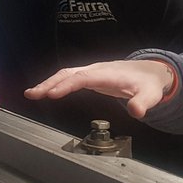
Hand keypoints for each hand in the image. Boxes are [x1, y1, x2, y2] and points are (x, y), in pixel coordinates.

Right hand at [25, 59, 174, 118]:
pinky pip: (68, 78)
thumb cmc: (149, 84)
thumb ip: (143, 102)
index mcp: (107, 74)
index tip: (51, 94)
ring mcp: (91, 72)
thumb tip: (136, 112)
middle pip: (68, 73)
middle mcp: (95, 70)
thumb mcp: (151, 94)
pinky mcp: (89, 76)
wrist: (151, 72)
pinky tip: (45, 92)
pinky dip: (55, 83)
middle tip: (32, 94)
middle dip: (49, 83)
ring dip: (48, 83)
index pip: (83, 78)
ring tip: (31, 94)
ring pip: (65, 74)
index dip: (66, 85)